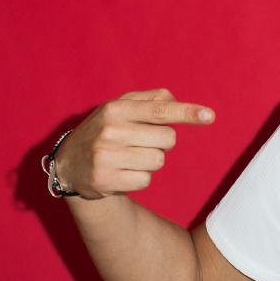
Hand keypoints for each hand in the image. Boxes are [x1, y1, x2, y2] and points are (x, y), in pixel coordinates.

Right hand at [55, 89, 214, 198]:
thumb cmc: (106, 130)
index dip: (187, 112)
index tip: (210, 115)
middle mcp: (110, 131)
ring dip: (150, 161)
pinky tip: (121, 172)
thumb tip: (175, 101)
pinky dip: (140, 178)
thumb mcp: (121, 108)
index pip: (160, 110)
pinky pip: (146, 180)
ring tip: (128, 157)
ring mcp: (106, 156)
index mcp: (116, 109)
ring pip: (159, 161)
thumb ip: (151, 100)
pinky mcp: (105, 180)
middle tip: (139, 142)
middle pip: (168, 138)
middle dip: (161, 142)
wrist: (69, 164)